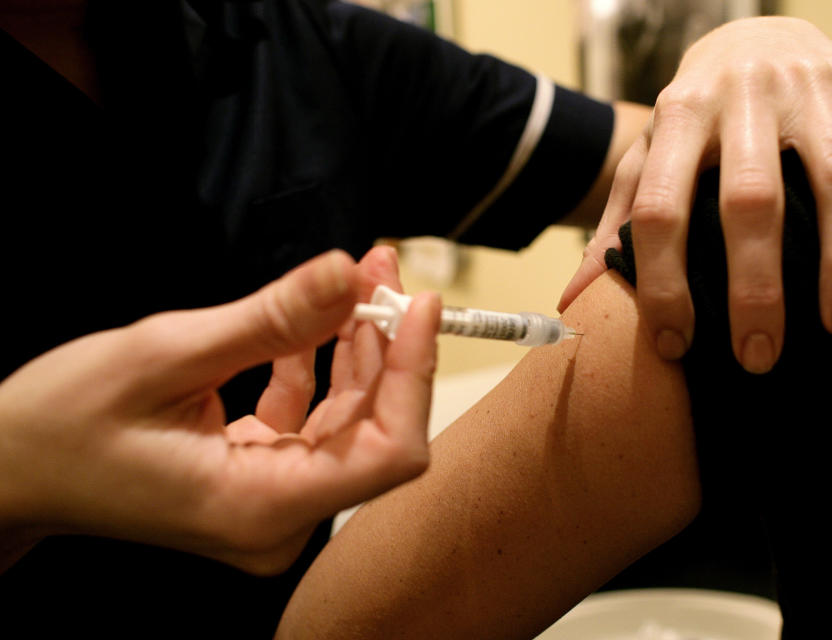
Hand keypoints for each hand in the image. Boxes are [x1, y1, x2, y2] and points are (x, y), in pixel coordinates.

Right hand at [0, 248, 439, 574]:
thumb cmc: (60, 426)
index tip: (419, 304)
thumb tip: (345, 272)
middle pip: (374, 429)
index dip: (416, 374)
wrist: (11, 469)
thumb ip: (268, 318)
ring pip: (347, 419)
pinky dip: (318, 365)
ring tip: (359, 275)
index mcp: (261, 506)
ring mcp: (271, 501)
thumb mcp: (164, 355)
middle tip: (381, 267)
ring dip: (357, 345)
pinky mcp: (259, 478)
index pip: (390, 453)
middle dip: (387, 342)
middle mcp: (278, 517)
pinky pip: (311, 419)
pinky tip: (316, 317)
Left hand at [560, 17, 831, 372]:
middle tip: (760, 358)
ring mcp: (810, 85)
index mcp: (678, 117)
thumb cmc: (693, 116)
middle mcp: (742, 97)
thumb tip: (575, 298)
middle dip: (756, 289)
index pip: (661, 209)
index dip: (663, 284)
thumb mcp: (648, 157)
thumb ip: (616, 222)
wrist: (751, 33)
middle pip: (751, 201)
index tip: (675, 345)